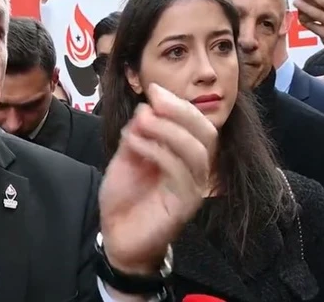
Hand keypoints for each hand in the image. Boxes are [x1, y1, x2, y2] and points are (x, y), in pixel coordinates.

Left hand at [99, 83, 214, 274]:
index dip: (180, 104)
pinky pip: (179, 173)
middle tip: (154, 100)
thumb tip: (148, 107)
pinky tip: (134, 142)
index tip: (154, 89)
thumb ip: (138, 134)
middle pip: (207, 134)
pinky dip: (157, 151)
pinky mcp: (183, 206)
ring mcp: (192, 190)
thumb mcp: (128, 157)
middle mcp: (195, 172)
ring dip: (168, 130)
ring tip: (142, 121)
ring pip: (196, 152)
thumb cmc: (125, 197)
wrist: (116, 236)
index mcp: (185, 157)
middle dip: (181, 111)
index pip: (198, 124)